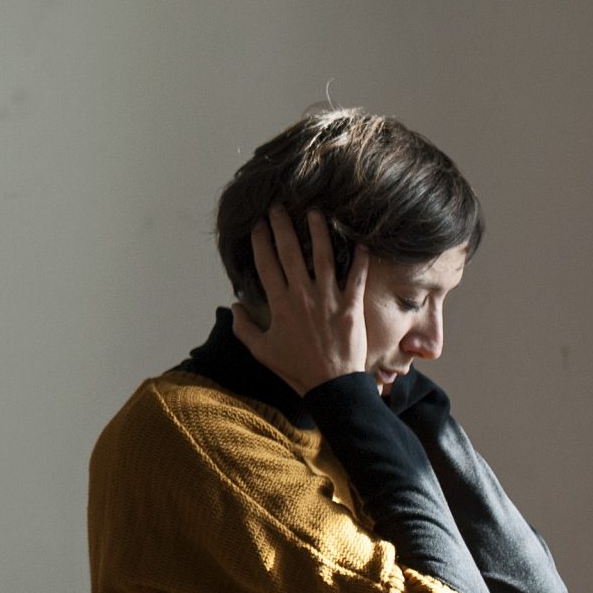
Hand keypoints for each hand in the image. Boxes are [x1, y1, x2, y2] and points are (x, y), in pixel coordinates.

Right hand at [231, 205, 370, 394]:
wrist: (332, 386)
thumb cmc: (296, 369)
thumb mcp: (262, 351)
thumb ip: (244, 327)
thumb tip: (233, 306)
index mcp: (279, 303)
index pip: (266, 263)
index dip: (260, 241)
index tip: (257, 224)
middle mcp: (302, 294)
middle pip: (290, 252)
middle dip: (282, 226)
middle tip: (279, 207)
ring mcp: (329, 298)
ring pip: (324, 257)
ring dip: (319, 232)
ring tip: (315, 212)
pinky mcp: (351, 306)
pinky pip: (357, 277)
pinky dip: (360, 259)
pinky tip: (359, 241)